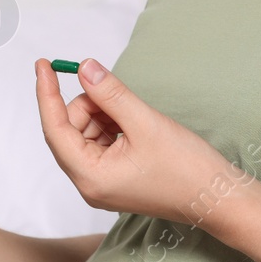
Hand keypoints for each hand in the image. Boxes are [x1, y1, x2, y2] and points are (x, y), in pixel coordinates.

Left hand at [34, 58, 242, 225]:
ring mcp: (101, 184)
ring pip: (85, 135)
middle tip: (115, 94)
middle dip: (88, 105)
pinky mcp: (114, 180)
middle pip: (68, 131)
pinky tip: (133, 125)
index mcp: (90, 177)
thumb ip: (110, 94)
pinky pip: (100, 144)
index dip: (47, 94)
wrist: (216, 197)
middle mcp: (89, 185)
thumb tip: (84, 68)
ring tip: (133, 116)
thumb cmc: (186, 167)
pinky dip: (111, 126)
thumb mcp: (145, 122)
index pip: (54, 129)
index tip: (43, 64)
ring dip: (102, 115)